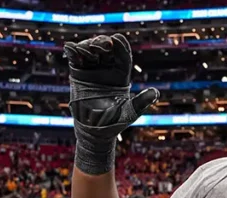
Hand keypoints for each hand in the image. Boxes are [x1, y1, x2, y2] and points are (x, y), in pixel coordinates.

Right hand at [64, 34, 158, 174]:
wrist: (94, 130)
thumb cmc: (114, 122)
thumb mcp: (130, 112)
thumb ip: (141, 102)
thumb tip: (155, 93)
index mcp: (121, 75)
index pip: (123, 56)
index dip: (121, 46)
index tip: (117, 39)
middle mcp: (107, 69)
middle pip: (107, 49)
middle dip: (104, 44)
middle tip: (102, 45)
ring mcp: (92, 69)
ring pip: (91, 51)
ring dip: (88, 46)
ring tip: (88, 50)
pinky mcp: (78, 73)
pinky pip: (75, 58)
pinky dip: (72, 51)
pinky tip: (70, 47)